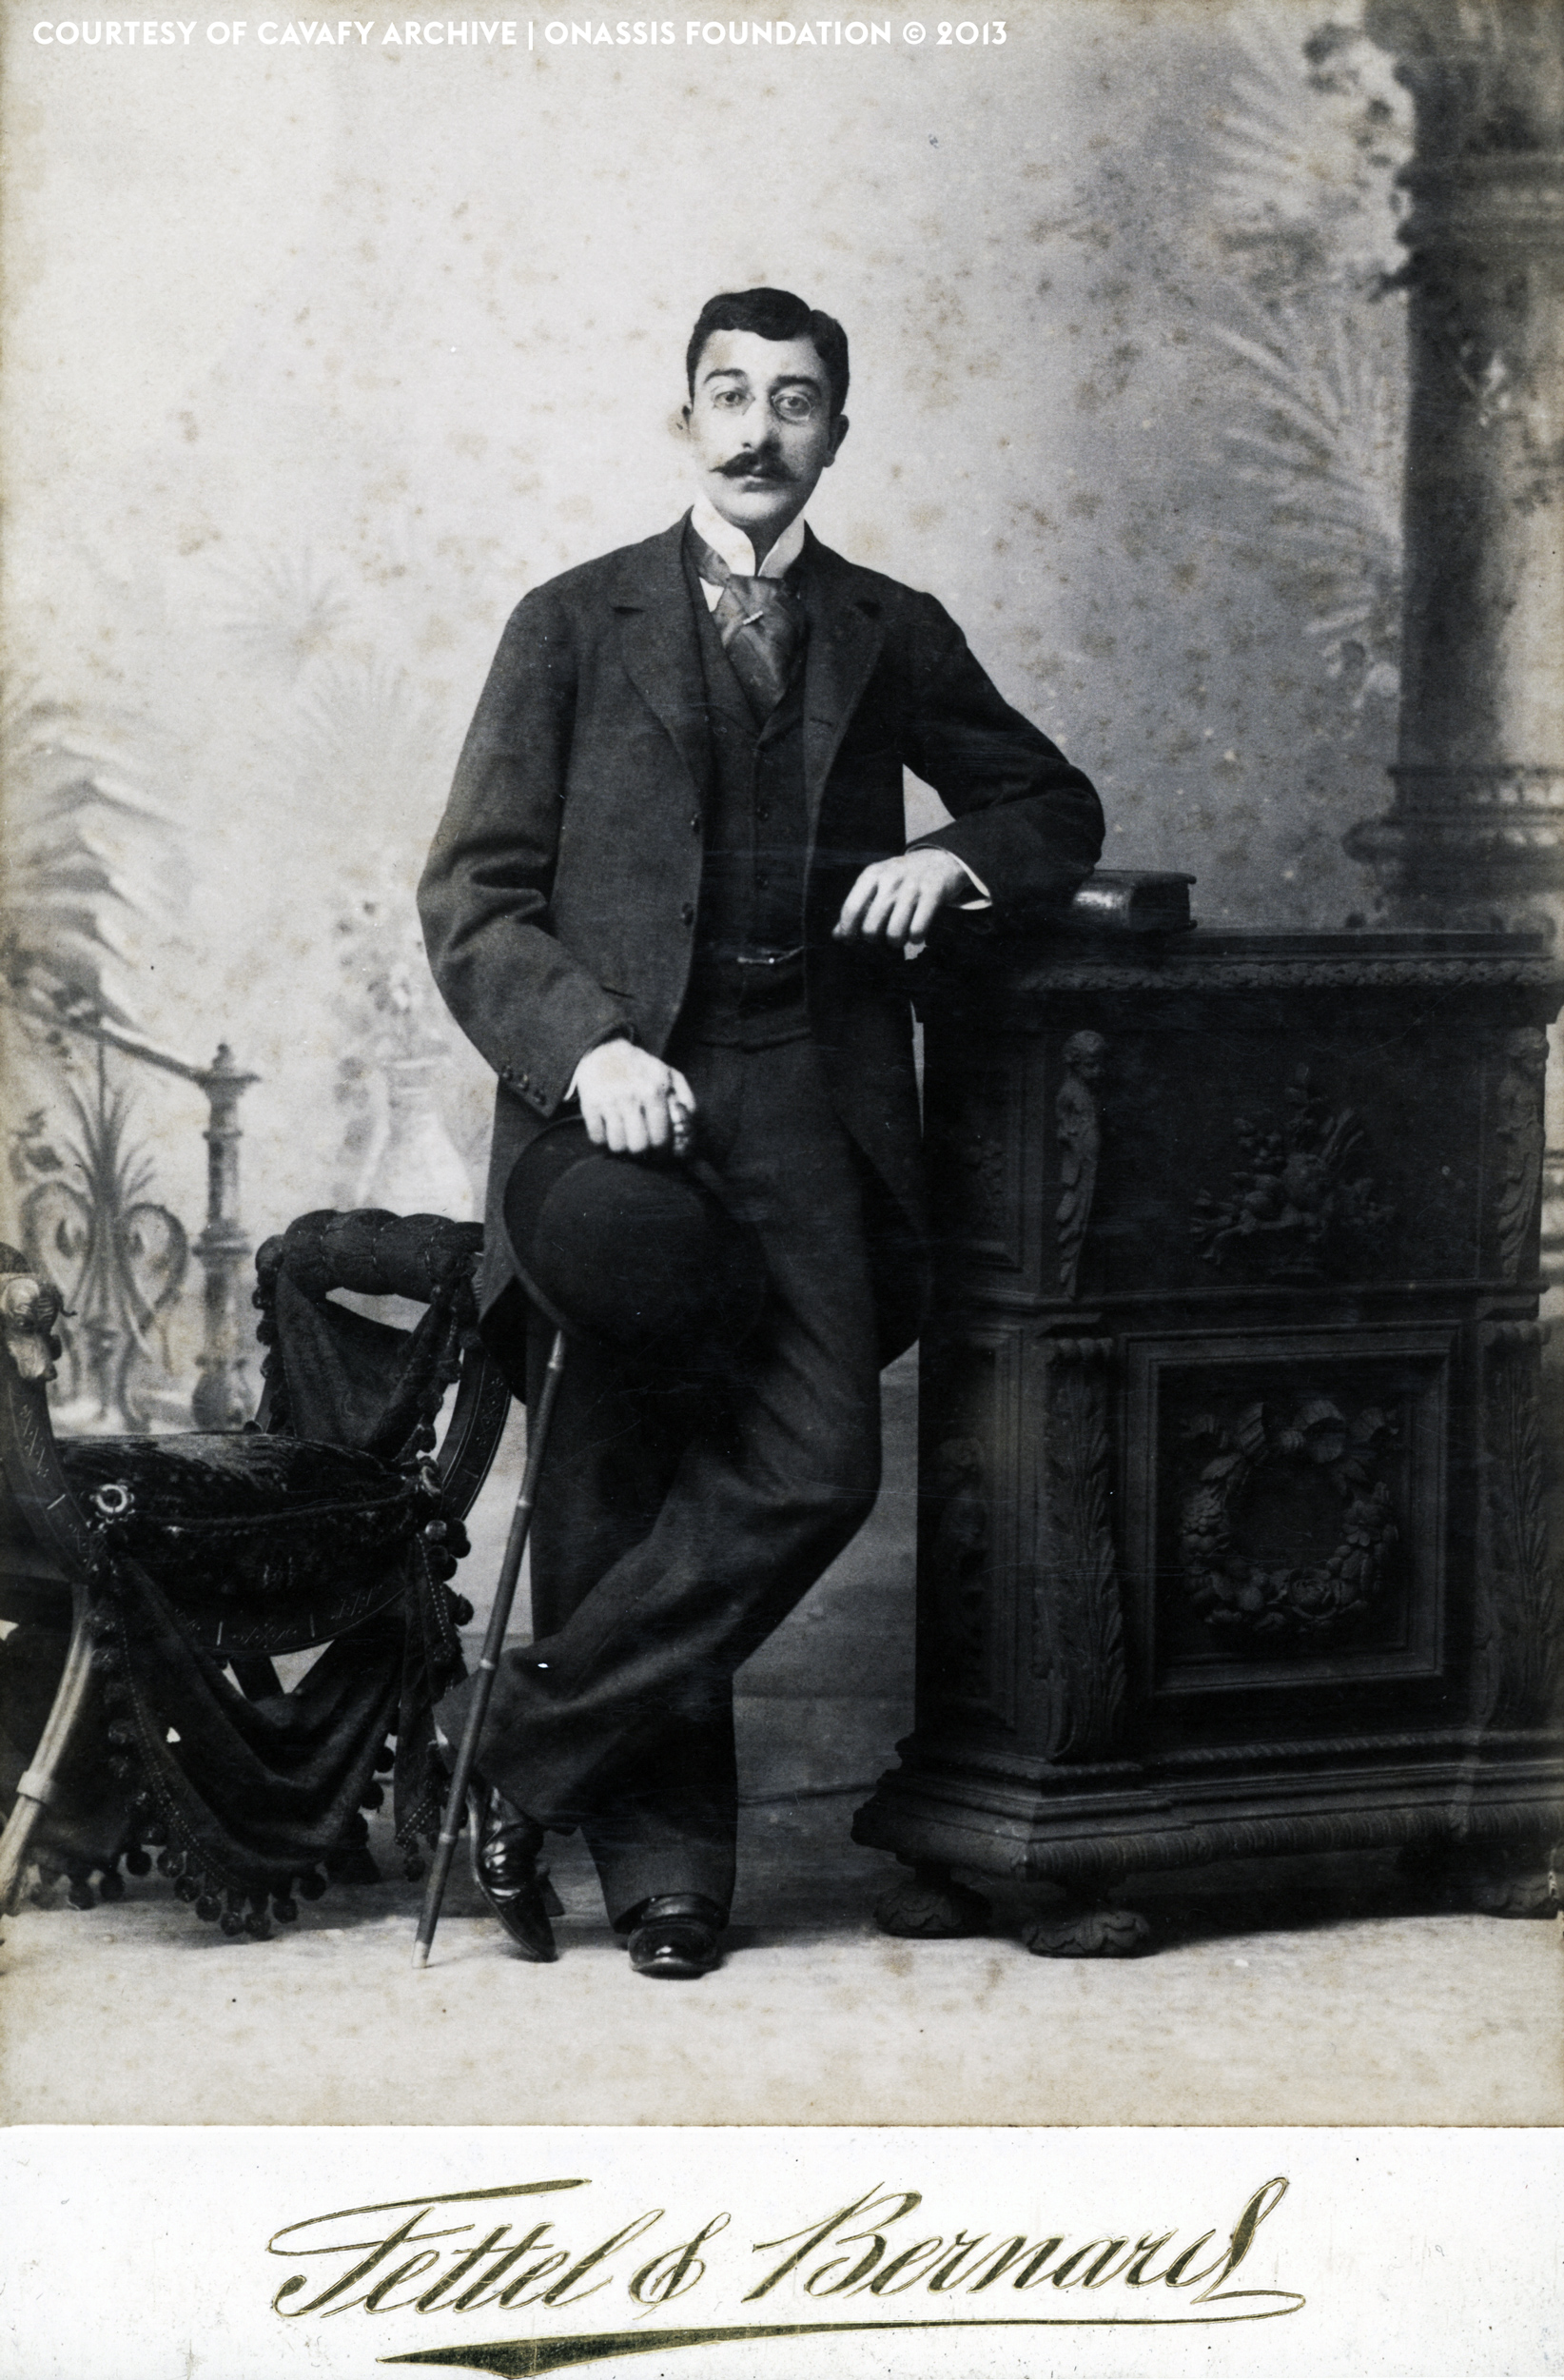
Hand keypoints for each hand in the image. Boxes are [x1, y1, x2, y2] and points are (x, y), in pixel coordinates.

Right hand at [572, 1040, 696, 1156]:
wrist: (604, 1048)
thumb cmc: (641, 1067)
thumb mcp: (668, 1074)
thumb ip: (684, 1098)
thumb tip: (689, 1124)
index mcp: (654, 1090)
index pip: (660, 1137)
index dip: (662, 1151)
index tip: (660, 1152)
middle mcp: (631, 1096)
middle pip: (638, 1146)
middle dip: (641, 1150)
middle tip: (641, 1145)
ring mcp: (608, 1100)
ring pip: (617, 1145)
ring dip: (622, 1146)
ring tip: (625, 1137)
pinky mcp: (589, 1104)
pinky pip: (596, 1137)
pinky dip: (602, 1139)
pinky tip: (608, 1130)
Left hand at [832, 849, 972, 943]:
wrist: (939, 860)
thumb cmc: (901, 879)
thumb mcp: (876, 884)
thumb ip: (857, 907)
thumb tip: (837, 935)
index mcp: (872, 875)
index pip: (851, 909)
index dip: (847, 930)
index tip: (849, 940)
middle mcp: (890, 879)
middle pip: (871, 927)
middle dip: (874, 940)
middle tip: (880, 936)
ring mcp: (912, 886)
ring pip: (894, 933)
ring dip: (895, 942)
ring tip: (898, 938)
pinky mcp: (933, 894)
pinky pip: (917, 930)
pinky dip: (915, 938)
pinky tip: (915, 934)